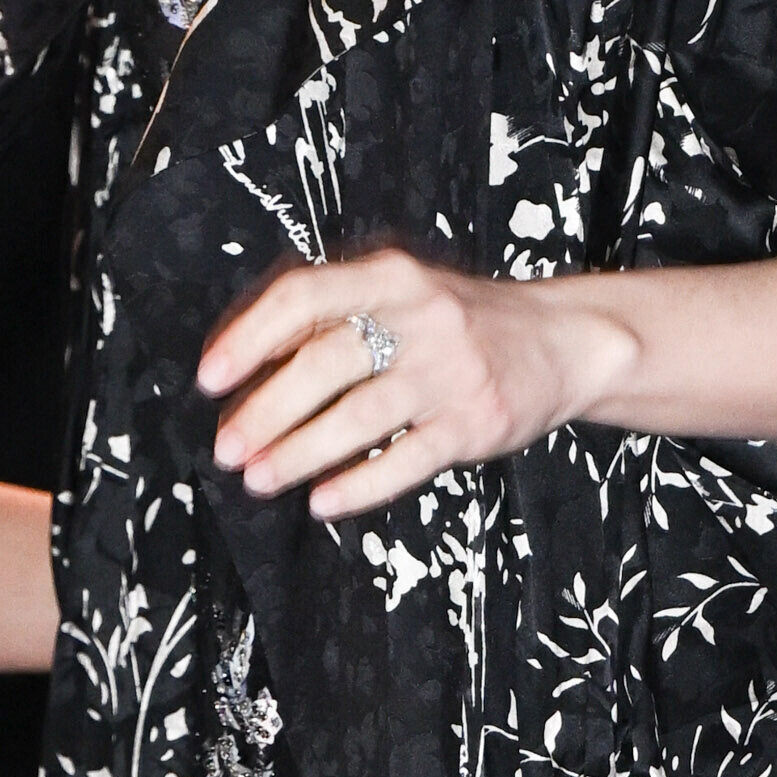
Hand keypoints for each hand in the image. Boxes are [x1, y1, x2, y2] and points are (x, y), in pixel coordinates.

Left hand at [199, 246, 628, 521]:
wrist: (565, 342)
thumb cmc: (462, 323)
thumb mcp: (403, 293)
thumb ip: (335, 315)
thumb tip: (248, 364)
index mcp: (391, 276)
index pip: (303, 298)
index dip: (249, 338)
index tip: (211, 378)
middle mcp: (422, 317)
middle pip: (323, 364)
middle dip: (264, 411)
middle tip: (227, 446)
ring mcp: (451, 372)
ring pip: (356, 418)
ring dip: (298, 453)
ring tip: (260, 477)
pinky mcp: (475, 422)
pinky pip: (404, 460)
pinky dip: (358, 485)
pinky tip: (323, 500)